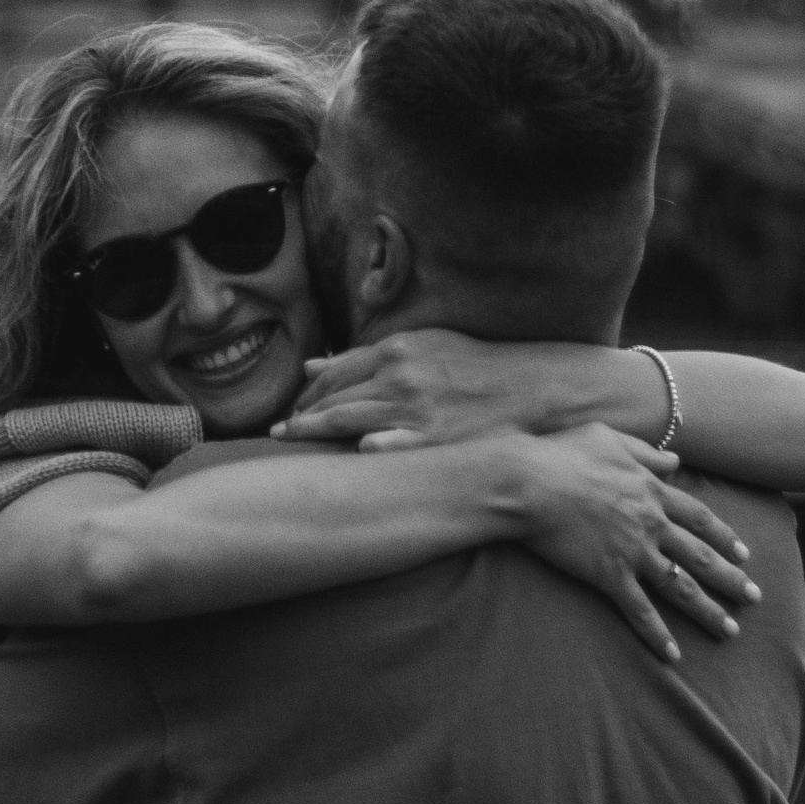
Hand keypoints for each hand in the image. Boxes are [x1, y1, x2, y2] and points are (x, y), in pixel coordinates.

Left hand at [274, 330, 567, 451]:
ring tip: (288, 443)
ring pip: (349, 420)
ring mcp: (416, 408)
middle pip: (333, 398)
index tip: (291, 411)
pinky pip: (393, 446)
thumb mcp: (420, 347)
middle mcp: (399, 377)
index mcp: (395, 352)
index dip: (306, 394)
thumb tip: (313, 366)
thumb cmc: (471, 366)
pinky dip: (368, 449)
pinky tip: (348, 456)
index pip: (333, 373)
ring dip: (313, 432)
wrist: (527, 387)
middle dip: (300, 416)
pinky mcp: (434, 438)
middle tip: (277, 433)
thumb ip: (365, 357)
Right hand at [512, 423, 759, 665]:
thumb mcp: (610, 438)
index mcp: (651, 490)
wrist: (530, 482)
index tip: (745, 554)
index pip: (699, 517)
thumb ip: (646, 451)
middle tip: (755, 597)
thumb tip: (675, 460)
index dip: (725, 536)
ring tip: (730, 630)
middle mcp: (651, 523)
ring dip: (709, 611)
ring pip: (681, 586)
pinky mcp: (609, 575)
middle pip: (701, 556)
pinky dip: (658, 635)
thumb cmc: (563, 453)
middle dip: (732, 579)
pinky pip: (640, 611)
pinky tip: (673, 655)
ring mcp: (633, 551)